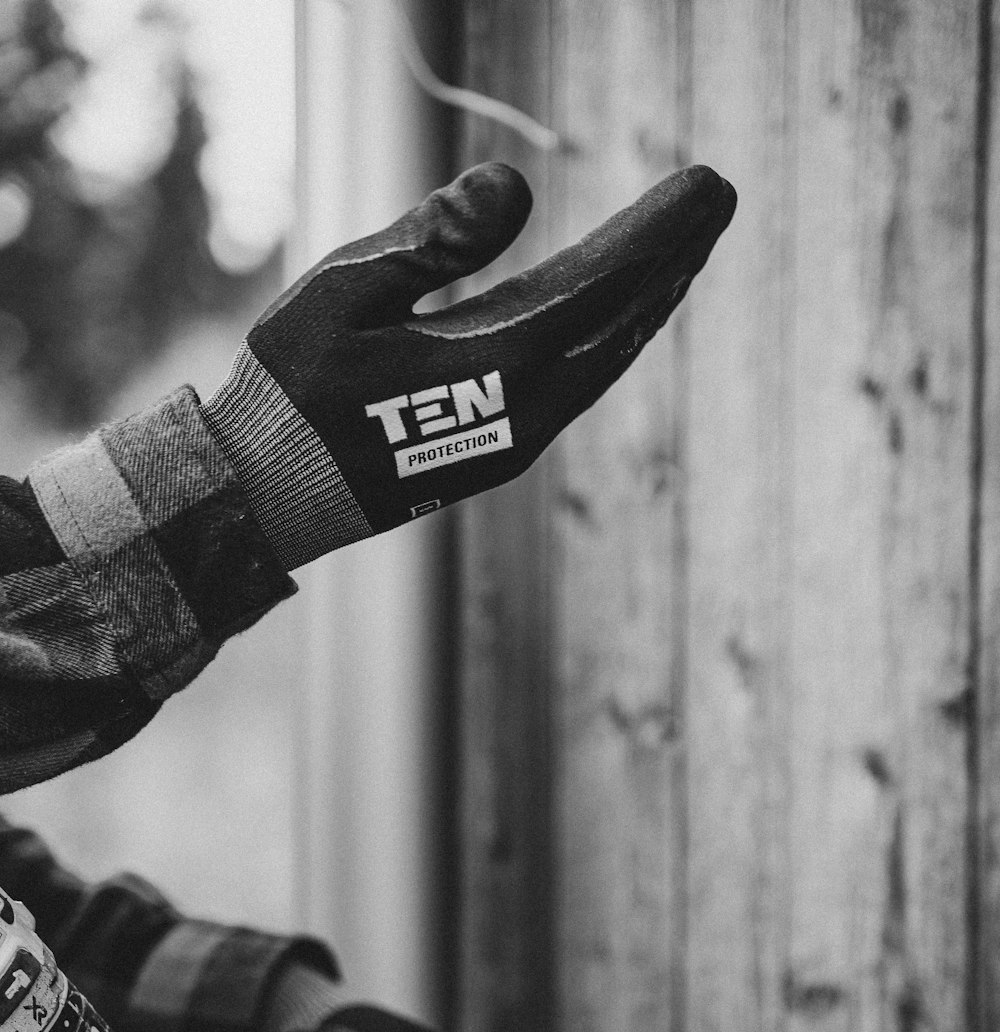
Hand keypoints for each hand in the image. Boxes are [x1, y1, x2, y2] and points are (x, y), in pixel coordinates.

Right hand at [202, 161, 735, 564]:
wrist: (274, 492)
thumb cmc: (296, 383)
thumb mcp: (344, 292)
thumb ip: (430, 240)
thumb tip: (515, 185)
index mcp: (496, 362)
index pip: (601, 282)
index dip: (658, 231)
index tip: (708, 186)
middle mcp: (527, 408)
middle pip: (622, 320)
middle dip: (673, 256)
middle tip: (715, 200)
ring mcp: (520, 438)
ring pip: (606, 357)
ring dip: (649, 300)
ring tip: (685, 252)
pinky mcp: (504, 451)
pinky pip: (581, 384)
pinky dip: (612, 339)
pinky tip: (622, 319)